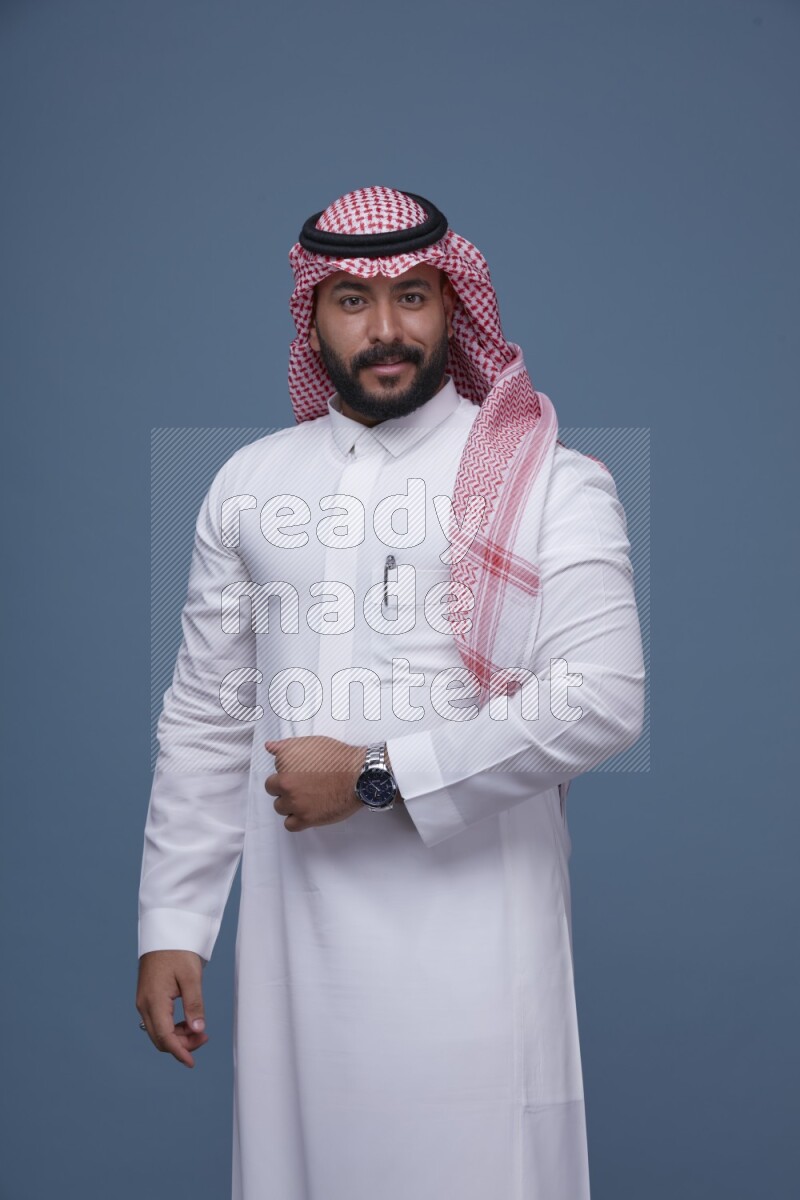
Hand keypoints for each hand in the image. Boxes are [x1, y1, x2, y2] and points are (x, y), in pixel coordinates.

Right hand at [136, 949, 208, 1067]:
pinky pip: (157, 1021)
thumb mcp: (191, 977)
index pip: (165, 1037)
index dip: (179, 1052)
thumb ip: (194, 1005)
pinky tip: (187, 1023)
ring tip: (199, 1031)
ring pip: (158, 1031)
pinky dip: (172, 1027)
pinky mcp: (148, 997)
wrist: (165, 932)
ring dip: (177, 1036)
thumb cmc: (179, 951)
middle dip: (181, 1045)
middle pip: (160, 1038)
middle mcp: (144, 1005)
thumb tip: (198, 1031)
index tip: (191, 1063)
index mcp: (154, 1001)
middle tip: (204, 1039)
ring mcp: (144, 1001)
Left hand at [265, 735, 364, 831]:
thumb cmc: (338, 757)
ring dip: (290, 805)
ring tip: (307, 799)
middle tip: (303, 787)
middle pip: (275, 792)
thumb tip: (269, 747)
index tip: (296, 776)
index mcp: (285, 764)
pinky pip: (290, 825)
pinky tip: (306, 812)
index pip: (273, 775)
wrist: (358, 774)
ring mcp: (296, 803)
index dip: (284, 776)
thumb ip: (285, 746)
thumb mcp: (310, 742)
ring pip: (281, 808)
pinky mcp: (306, 818)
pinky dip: (296, 820)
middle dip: (286, 790)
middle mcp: (286, 784)